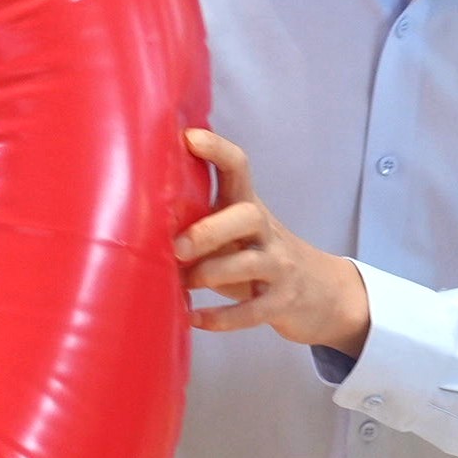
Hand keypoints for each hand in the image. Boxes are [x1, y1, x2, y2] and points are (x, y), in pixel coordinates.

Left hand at [177, 130, 371, 349]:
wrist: (321, 292)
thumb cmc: (258, 257)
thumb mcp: (235, 232)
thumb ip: (201, 221)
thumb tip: (137, 219)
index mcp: (248, 207)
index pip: (239, 167)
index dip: (216, 150)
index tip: (187, 138)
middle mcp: (266, 232)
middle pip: (248, 215)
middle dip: (210, 230)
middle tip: (177, 247)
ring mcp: (279, 267)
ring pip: (251, 263)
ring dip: (212, 273)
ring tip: (184, 284)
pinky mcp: (282, 303)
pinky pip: (254, 311)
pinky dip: (223, 317)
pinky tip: (195, 319)